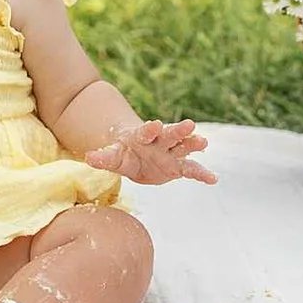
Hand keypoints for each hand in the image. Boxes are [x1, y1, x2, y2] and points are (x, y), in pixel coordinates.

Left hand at [84, 119, 216, 185]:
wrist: (136, 155)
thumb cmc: (123, 152)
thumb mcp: (113, 156)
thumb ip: (103, 157)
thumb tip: (88, 158)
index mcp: (142, 136)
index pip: (146, 131)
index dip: (150, 129)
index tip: (155, 124)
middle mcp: (159, 142)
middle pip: (169, 134)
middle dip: (178, 130)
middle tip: (189, 125)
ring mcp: (170, 153)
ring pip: (183, 148)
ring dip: (192, 144)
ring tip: (203, 142)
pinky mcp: (177, 166)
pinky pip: (191, 169)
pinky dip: (202, 174)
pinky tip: (213, 179)